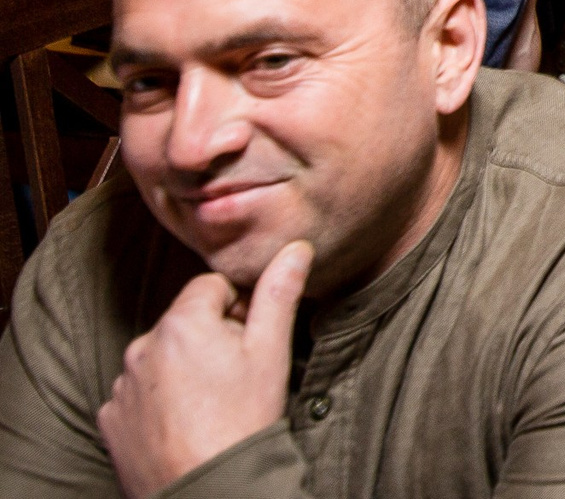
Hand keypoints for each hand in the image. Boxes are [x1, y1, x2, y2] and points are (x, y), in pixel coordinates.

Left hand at [99, 241, 308, 498]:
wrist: (208, 490)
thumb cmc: (244, 418)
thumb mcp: (271, 351)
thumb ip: (278, 293)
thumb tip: (295, 247)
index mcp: (182, 321)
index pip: (211, 287)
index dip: (237, 309)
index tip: (248, 341)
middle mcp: (142, 346)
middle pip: (184, 323)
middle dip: (208, 339)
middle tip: (234, 377)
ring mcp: (122, 386)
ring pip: (160, 359)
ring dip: (181, 370)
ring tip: (209, 405)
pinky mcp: (111, 419)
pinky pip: (137, 395)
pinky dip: (157, 402)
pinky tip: (183, 423)